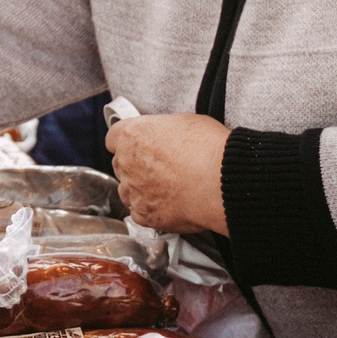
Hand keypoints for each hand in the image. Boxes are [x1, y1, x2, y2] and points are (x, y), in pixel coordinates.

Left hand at [106, 112, 231, 235]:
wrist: (221, 182)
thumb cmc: (209, 149)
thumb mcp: (185, 122)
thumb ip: (164, 130)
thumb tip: (166, 136)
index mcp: (133, 135)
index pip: (114, 137)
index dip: (127, 141)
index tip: (136, 145)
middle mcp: (127, 162)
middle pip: (120, 164)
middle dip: (136, 166)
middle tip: (160, 168)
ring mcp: (134, 190)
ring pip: (127, 190)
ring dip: (140, 189)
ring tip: (167, 189)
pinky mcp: (144, 214)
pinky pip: (139, 213)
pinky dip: (151, 210)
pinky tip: (169, 205)